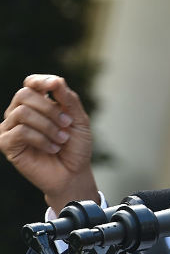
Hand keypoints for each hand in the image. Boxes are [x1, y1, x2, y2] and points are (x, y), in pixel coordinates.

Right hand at [0, 74, 97, 213]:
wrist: (73, 173)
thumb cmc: (75, 146)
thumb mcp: (79, 120)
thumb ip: (69, 99)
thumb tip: (55, 80)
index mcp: (38, 104)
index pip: (30, 83)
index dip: (40, 81)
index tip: (55, 85)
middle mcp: (20, 113)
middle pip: (24, 94)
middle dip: (50, 108)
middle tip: (67, 124)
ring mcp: (11, 128)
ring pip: (22, 112)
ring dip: (48, 126)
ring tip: (62, 139)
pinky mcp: (7, 144)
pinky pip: (20, 132)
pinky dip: (41, 139)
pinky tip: (52, 148)